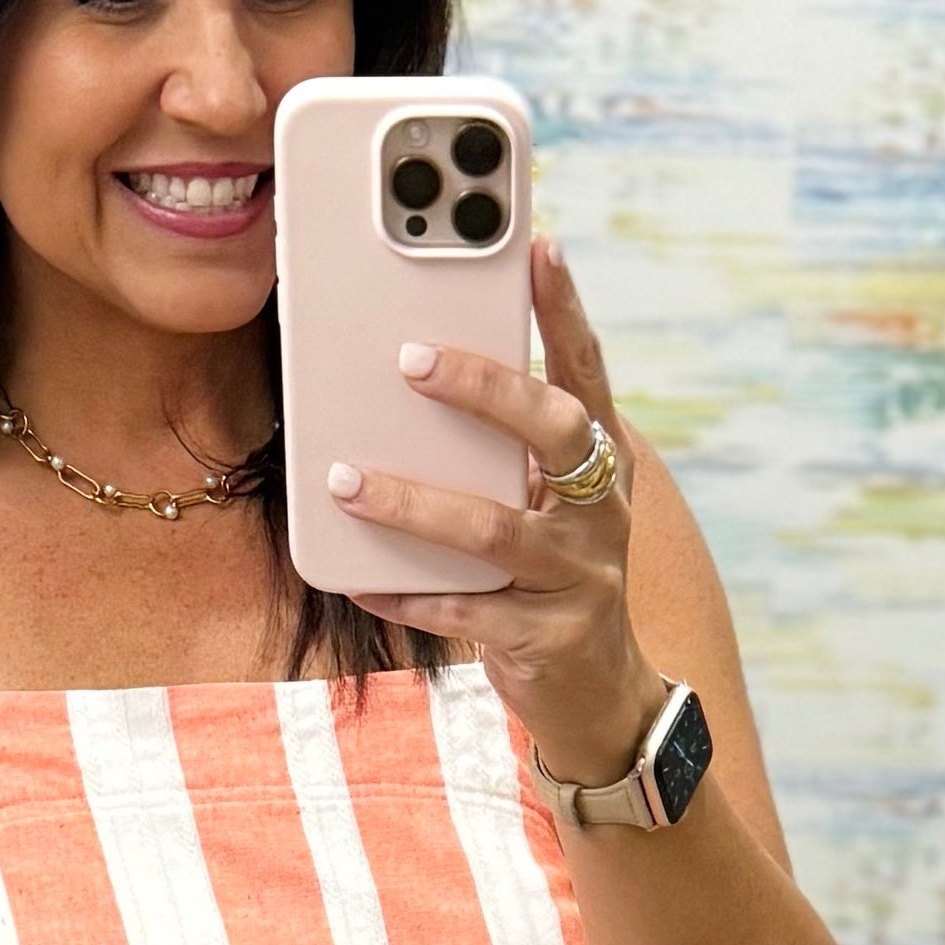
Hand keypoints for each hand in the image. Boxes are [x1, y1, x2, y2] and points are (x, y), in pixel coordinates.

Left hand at [331, 239, 660, 793]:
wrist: (601, 698)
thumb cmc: (551, 582)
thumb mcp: (542, 510)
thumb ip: (501, 458)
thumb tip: (405, 387)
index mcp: (600, 466)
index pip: (587, 371)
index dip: (567, 310)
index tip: (539, 246)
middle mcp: (600, 512)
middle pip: (553, 430)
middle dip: (483, 388)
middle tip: (409, 360)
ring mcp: (579, 577)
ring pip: (494, 529)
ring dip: (412, 502)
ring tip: (344, 481)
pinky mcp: (545, 639)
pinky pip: (464, 611)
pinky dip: (407, 593)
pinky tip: (360, 578)